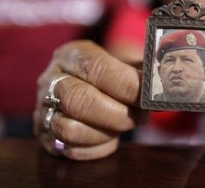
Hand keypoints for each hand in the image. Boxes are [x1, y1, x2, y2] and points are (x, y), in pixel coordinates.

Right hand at [34, 40, 147, 159]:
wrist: (93, 88)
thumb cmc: (115, 75)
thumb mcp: (127, 64)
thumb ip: (143, 74)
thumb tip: (160, 89)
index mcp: (72, 54)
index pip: (96, 68)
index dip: (126, 85)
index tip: (147, 97)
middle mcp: (51, 79)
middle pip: (78, 100)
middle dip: (117, 114)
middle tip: (141, 116)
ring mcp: (43, 108)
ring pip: (69, 129)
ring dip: (106, 132)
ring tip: (125, 126)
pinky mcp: (45, 136)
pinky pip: (70, 149)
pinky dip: (97, 148)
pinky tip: (110, 138)